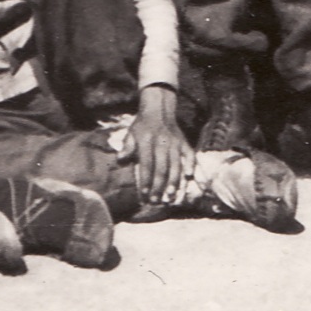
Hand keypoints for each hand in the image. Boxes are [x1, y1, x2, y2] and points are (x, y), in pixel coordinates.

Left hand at [118, 85, 194, 204]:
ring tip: (170, 196)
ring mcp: (175, 143)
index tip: (144, 194)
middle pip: (161, 169)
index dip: (145, 180)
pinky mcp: (184, 143)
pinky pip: (189, 156)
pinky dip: (190, 166)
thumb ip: (127, 147)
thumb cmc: (141, 126)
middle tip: (156, 200)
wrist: (158, 110)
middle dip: (159, 187)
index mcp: (146, 141)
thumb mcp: (130, 133)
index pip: (146, 164)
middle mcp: (162, 143)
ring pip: (176, 166)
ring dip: (174, 182)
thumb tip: (120, 160)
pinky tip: (189, 178)